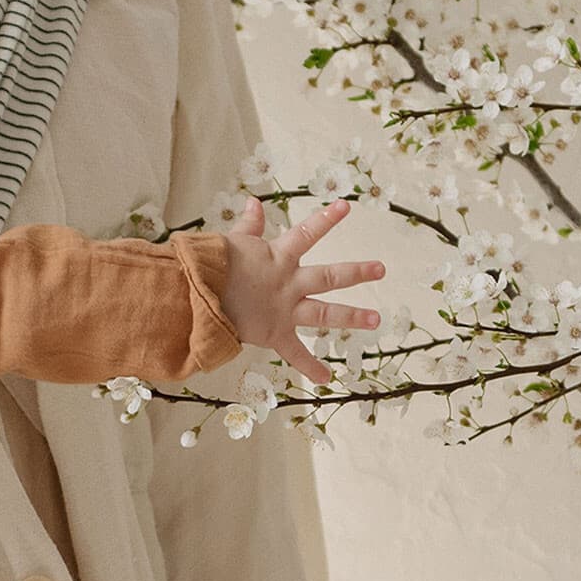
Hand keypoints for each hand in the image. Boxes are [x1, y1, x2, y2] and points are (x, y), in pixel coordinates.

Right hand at [216, 198, 384, 382]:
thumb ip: (249, 225)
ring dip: (352, 316)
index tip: (346, 207)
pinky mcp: (275, 333)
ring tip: (376, 319)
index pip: (307, 233)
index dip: (326, 219)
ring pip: (325, 313)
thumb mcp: (233, 242)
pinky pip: (295, 353)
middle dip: (357, 272)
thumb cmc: (211, 267)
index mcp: (278, 257)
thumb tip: (253, 202)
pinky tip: (326, 378)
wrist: (198, 297)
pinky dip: (309, 366)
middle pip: (330, 276)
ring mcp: (285, 309)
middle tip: (381, 268)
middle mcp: (288, 283)